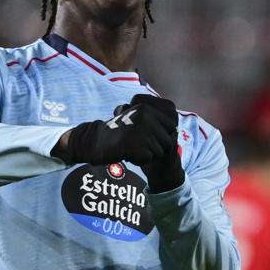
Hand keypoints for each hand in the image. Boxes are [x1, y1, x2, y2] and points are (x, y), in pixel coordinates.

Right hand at [59, 93, 177, 182]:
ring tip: (131, 147)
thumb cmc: (118, 132)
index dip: (162, 136)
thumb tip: (175, 127)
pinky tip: (127, 154)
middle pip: (168, 141)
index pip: (172, 126)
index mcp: (147, 109)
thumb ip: (154, 120)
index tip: (146, 137)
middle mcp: (145, 117)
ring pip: (160, 152)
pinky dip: (140, 160)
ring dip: (147, 154)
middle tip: (138, 144)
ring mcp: (141, 131)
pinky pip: (149, 159)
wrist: (95, 142)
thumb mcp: (137, 118)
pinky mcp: (136, 145)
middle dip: (156, 147)